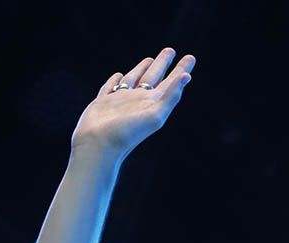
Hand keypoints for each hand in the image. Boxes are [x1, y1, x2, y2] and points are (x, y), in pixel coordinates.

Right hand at [70, 47, 195, 159]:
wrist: (98, 146)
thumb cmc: (126, 133)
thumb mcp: (155, 115)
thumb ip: (170, 96)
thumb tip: (187, 77)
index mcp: (153, 103)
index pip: (171, 82)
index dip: (181, 70)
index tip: (190, 57)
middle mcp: (139, 101)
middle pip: (153, 77)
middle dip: (162, 63)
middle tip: (170, 50)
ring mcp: (121, 101)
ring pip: (133, 79)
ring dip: (141, 69)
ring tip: (149, 59)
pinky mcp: (103, 103)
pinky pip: (111, 87)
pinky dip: (116, 80)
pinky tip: (119, 75)